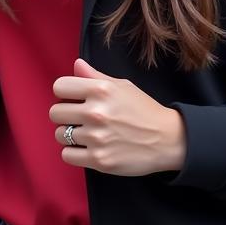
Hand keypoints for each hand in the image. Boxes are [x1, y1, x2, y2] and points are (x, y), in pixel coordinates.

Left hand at [50, 58, 186, 175]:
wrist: (169, 140)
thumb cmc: (144, 110)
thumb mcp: (122, 86)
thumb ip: (95, 76)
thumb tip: (76, 64)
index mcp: (100, 90)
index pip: (59, 87)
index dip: (65, 94)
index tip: (74, 100)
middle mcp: (96, 113)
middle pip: (55, 112)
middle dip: (65, 115)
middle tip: (79, 119)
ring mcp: (97, 138)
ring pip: (60, 134)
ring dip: (69, 135)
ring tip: (85, 134)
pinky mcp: (100, 160)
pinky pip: (67, 155)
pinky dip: (73, 153)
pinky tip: (86, 148)